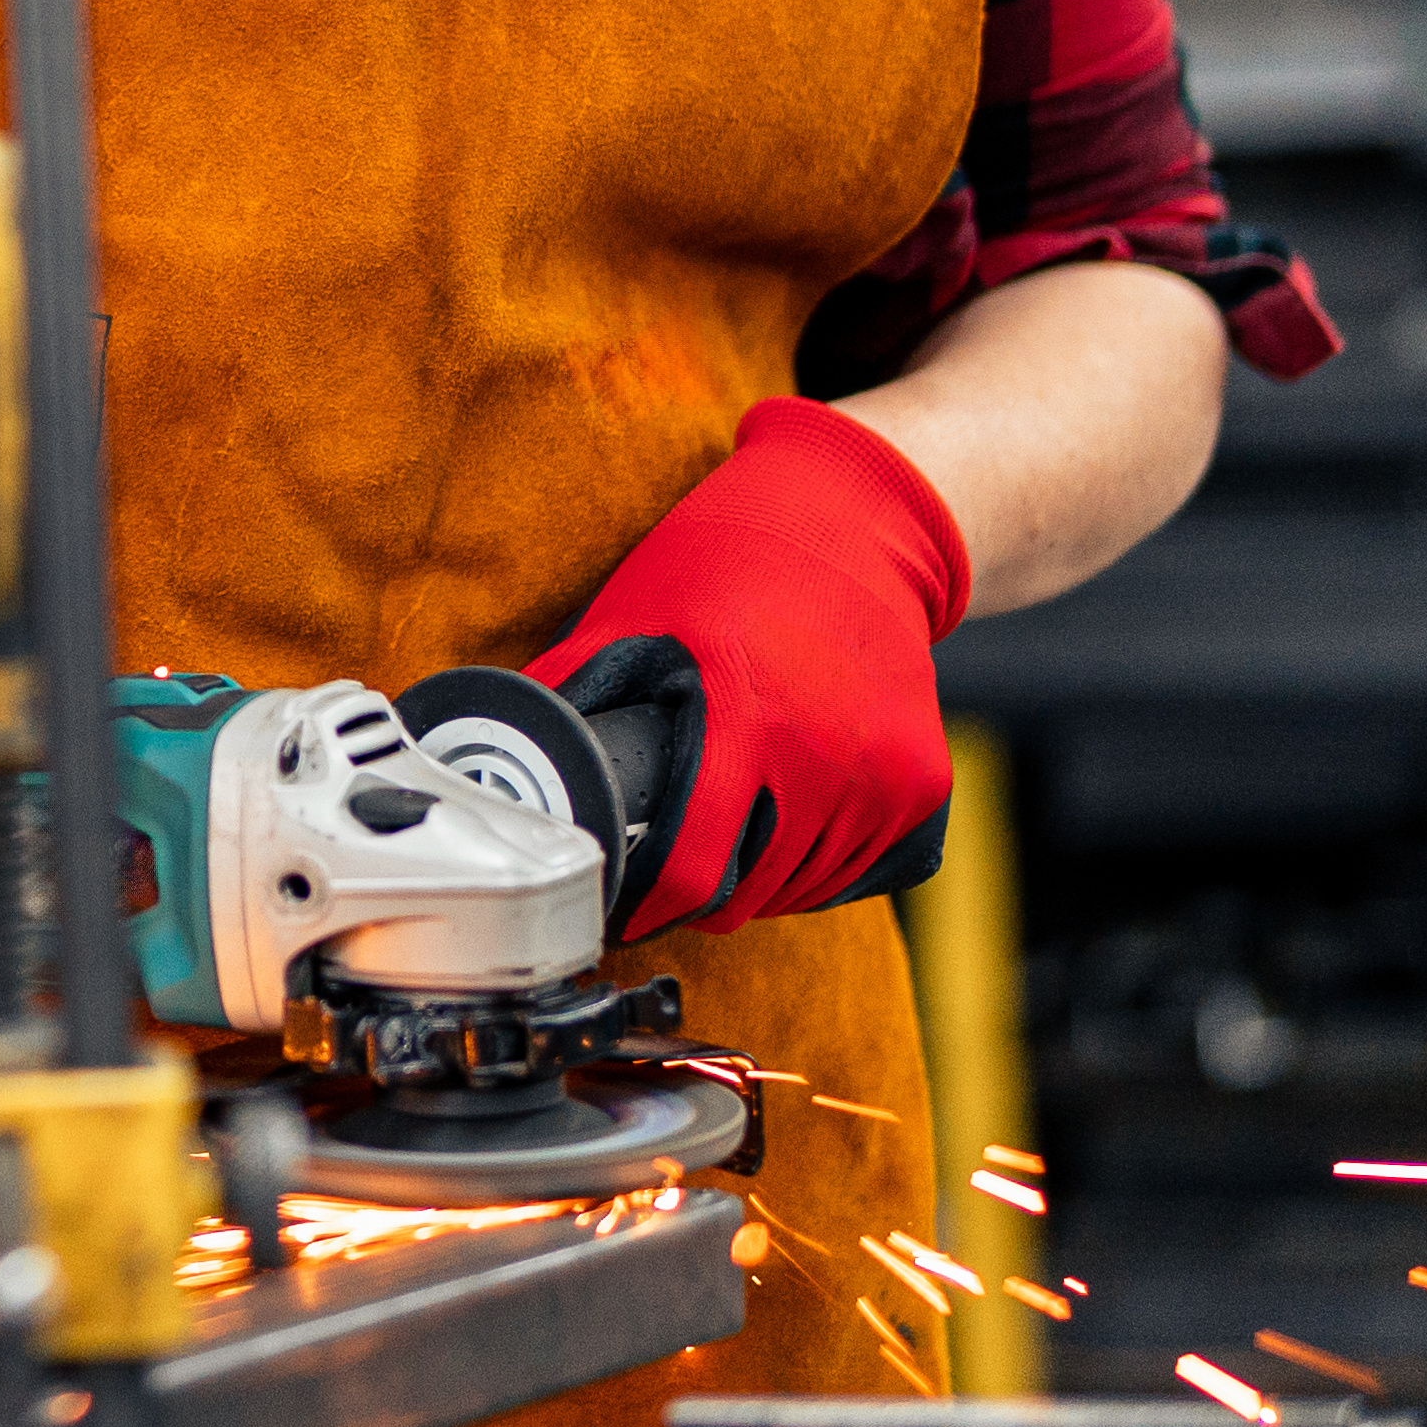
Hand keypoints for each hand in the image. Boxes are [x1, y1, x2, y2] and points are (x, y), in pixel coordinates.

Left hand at [529, 400, 966, 935]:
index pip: (693, 872)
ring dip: (762, 879)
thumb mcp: (634, 613)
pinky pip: (862, 868)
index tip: (626, 907)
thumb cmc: (731, 559)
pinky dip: (821, 862)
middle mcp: (825, 756)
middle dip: (701, 890)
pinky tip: (792, 817)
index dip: (648, 905)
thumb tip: (501, 743)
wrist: (856, 519)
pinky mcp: (925, 783)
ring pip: (804, 890)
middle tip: (676, 852)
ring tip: (735, 824)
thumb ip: (572, 687)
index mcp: (742, 717)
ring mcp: (886, 776)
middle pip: (748, 895)